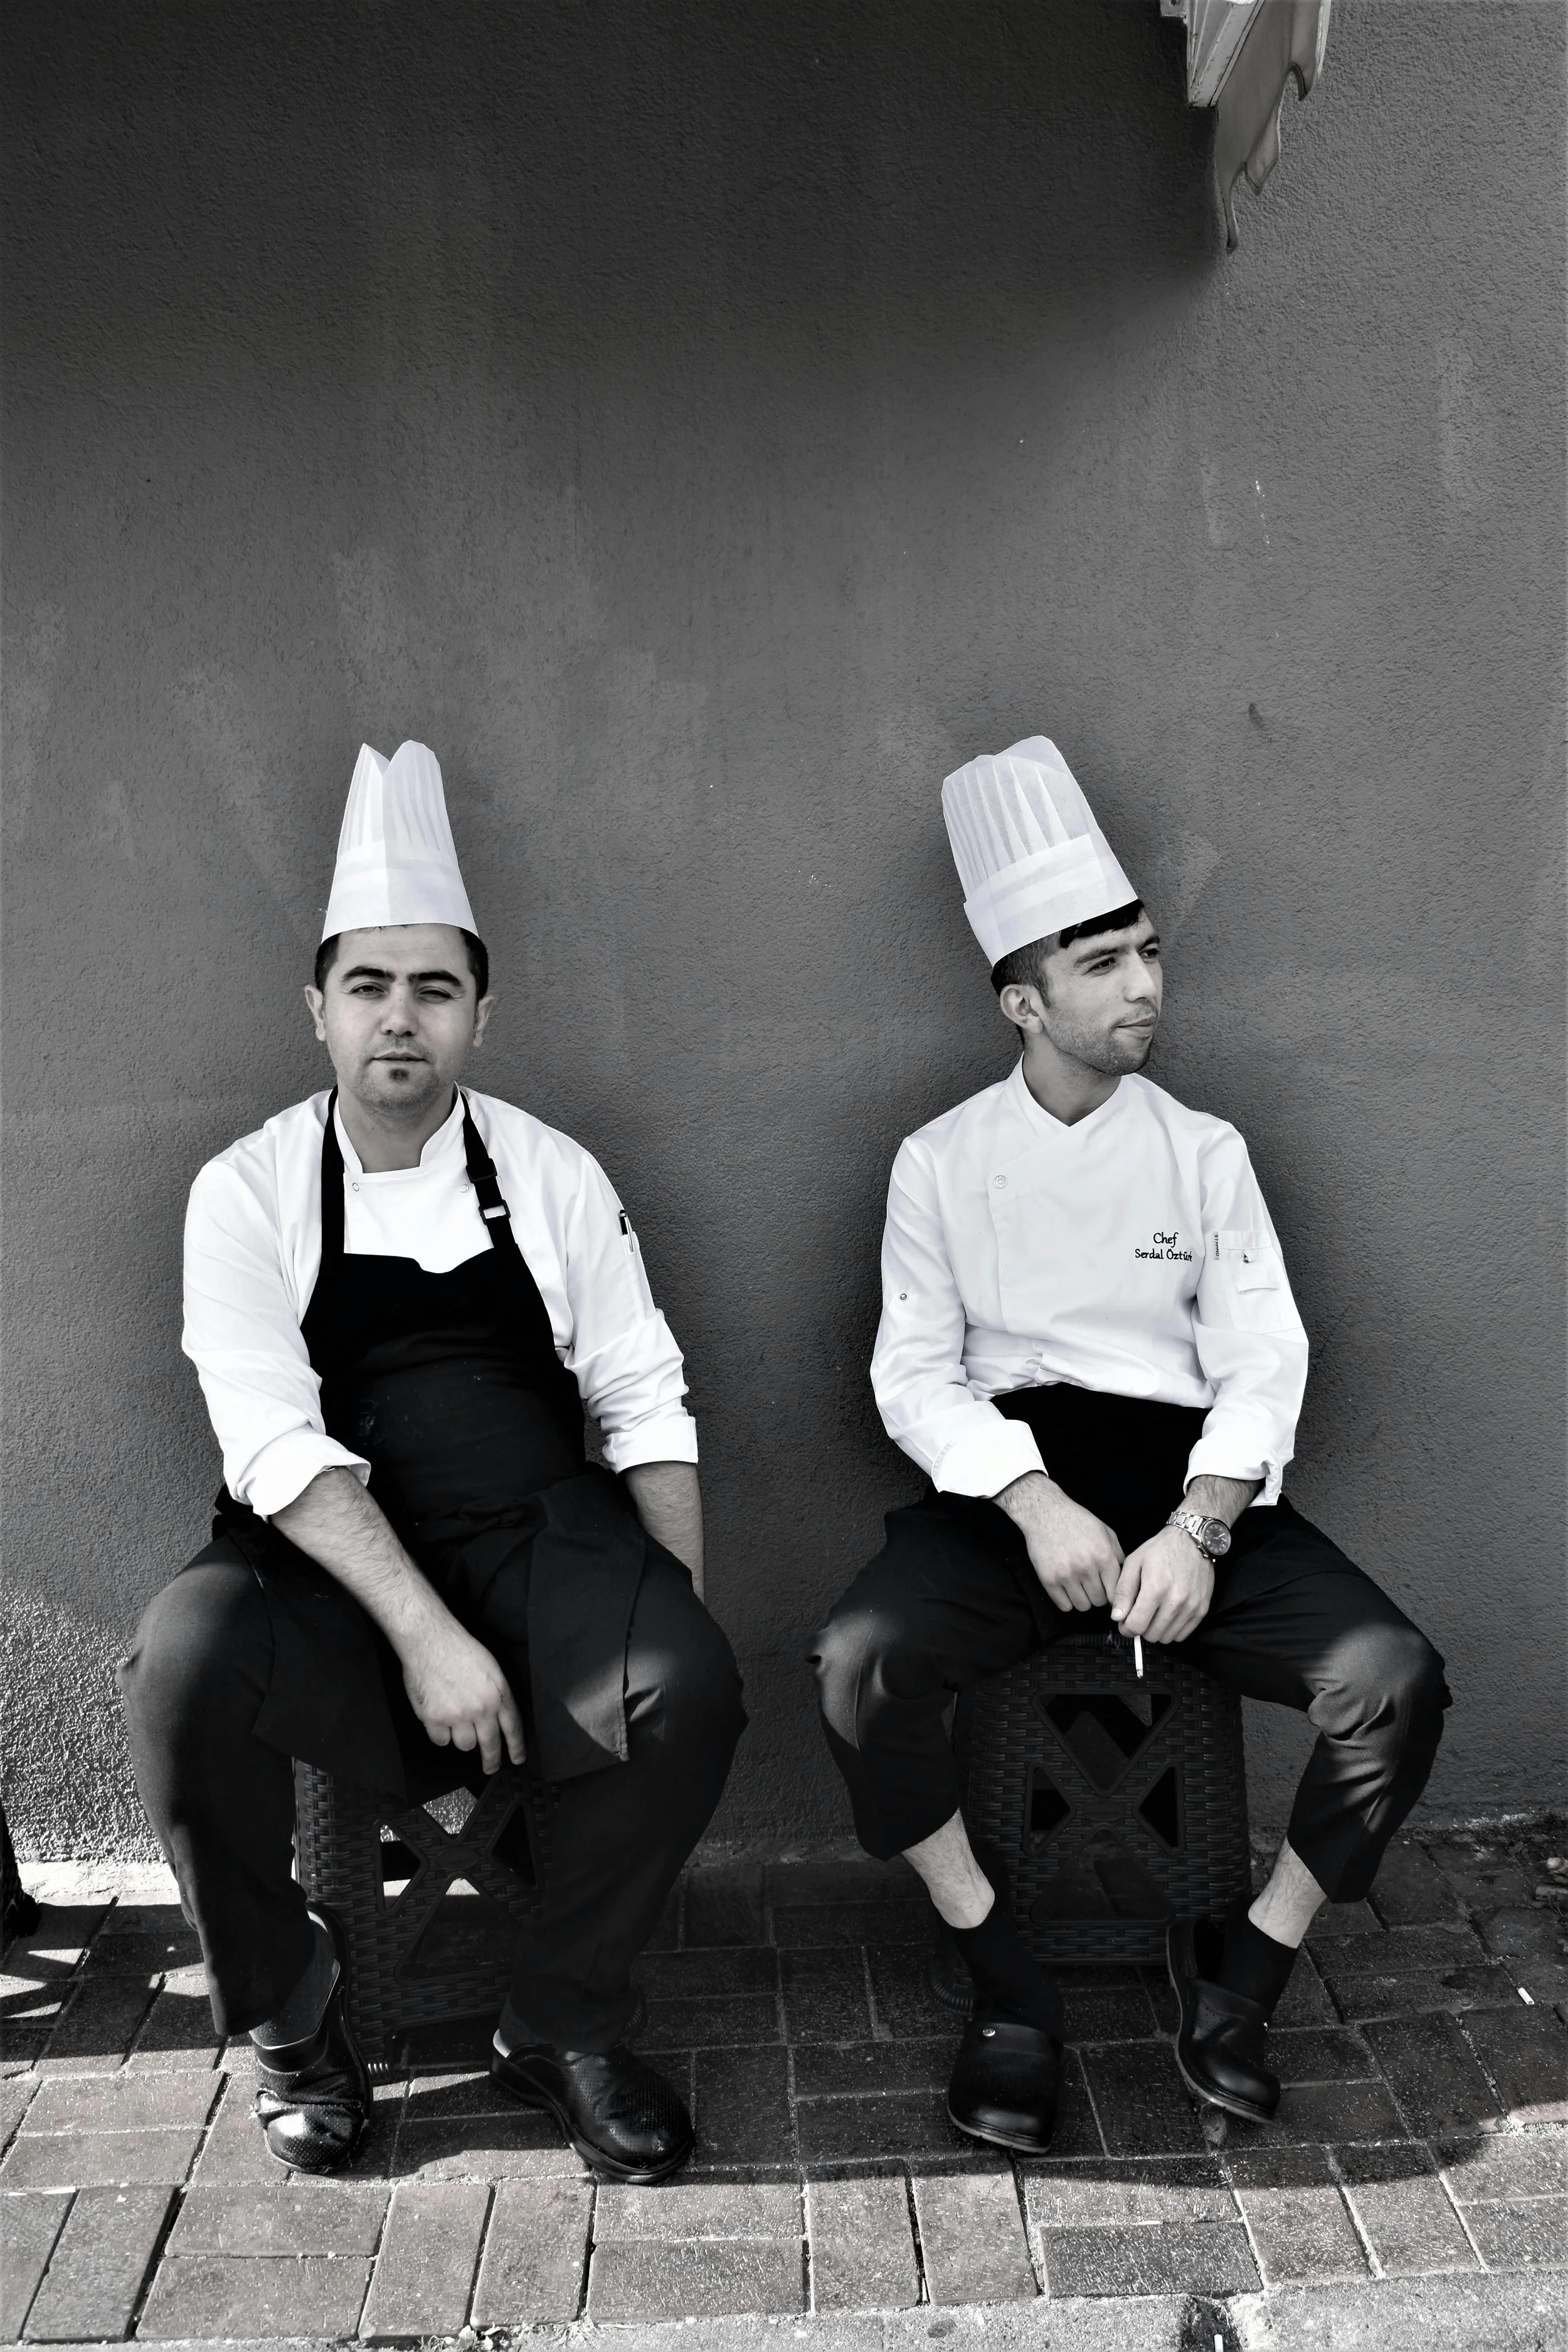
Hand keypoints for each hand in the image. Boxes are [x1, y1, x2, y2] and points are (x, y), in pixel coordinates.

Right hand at [398, 1610, 524, 1771]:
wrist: (431, 1641)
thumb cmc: (460, 1649)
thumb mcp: (491, 1668)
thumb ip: (497, 1694)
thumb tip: (497, 1717)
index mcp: (498, 1694)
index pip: (513, 1727)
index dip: (516, 1747)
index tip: (518, 1759)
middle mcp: (481, 1708)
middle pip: (490, 1744)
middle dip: (492, 1760)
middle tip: (491, 1768)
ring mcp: (457, 1716)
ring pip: (464, 1745)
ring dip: (461, 1737)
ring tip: (455, 1720)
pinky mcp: (434, 1719)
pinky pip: (440, 1740)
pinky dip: (440, 1733)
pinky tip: (438, 1718)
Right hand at [995, 1472, 1122, 1611]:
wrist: (1045, 1513)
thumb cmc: (1077, 1521)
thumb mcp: (1105, 1531)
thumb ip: (1118, 1554)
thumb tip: (1124, 1578)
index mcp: (1104, 1556)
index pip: (1115, 1591)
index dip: (1113, 1594)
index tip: (1107, 1591)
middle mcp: (1086, 1567)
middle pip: (1099, 1601)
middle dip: (1097, 1595)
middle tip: (1091, 1585)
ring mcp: (1067, 1575)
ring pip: (1083, 1606)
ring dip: (1082, 1599)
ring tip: (1078, 1586)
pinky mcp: (1049, 1580)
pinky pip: (1064, 1606)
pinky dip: (1066, 1600)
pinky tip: (1066, 1588)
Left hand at [1111, 1526, 1213, 1644]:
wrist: (1192, 1540)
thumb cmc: (1160, 1550)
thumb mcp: (1134, 1563)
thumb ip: (1123, 1591)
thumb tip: (1117, 1616)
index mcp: (1155, 1588)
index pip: (1136, 1625)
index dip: (1125, 1627)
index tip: (1124, 1622)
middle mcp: (1176, 1600)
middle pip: (1151, 1635)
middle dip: (1140, 1628)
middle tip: (1138, 1615)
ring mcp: (1191, 1607)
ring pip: (1167, 1638)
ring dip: (1156, 1630)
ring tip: (1153, 1614)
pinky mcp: (1202, 1610)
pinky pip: (1182, 1635)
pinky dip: (1172, 1630)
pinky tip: (1167, 1615)